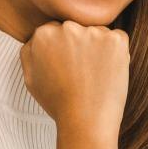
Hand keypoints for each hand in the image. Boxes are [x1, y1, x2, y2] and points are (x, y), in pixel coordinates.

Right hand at [20, 21, 129, 137]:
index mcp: (43, 34)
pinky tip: (108, 72)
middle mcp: (67, 28)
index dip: (64, 50)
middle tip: (82, 73)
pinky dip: (117, 52)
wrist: (86, 121)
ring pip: (97, 33)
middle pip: (77, 29)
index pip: (56, 30)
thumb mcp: (30, 78)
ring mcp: (93, 32)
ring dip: (98, 48)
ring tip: (95, 75)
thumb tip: (37, 37)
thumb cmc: (58, 103)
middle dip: (80, 45)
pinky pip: (118, 39)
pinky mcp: (116, 40)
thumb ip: (30, 52)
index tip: (68, 67)